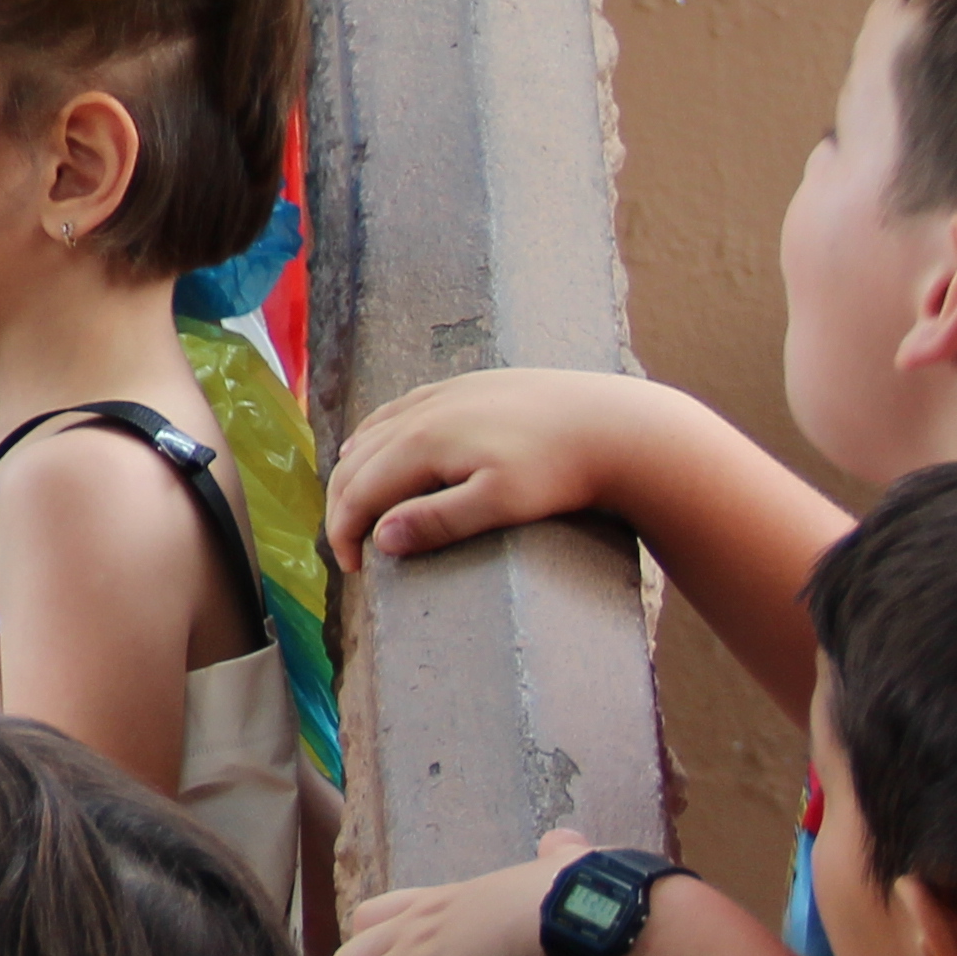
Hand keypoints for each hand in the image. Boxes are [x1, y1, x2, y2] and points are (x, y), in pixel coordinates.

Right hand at [325, 365, 659, 568]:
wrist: (614, 424)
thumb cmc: (561, 472)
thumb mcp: (502, 504)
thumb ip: (438, 521)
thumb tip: (381, 538)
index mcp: (422, 442)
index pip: (359, 490)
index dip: (344, 531)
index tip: (352, 570)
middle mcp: (420, 412)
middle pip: (355, 462)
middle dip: (342, 507)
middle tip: (349, 549)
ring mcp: (439, 394)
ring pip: (370, 432)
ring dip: (353, 472)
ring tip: (357, 508)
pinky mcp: (460, 386)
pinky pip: (395, 410)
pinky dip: (372, 437)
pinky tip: (378, 449)